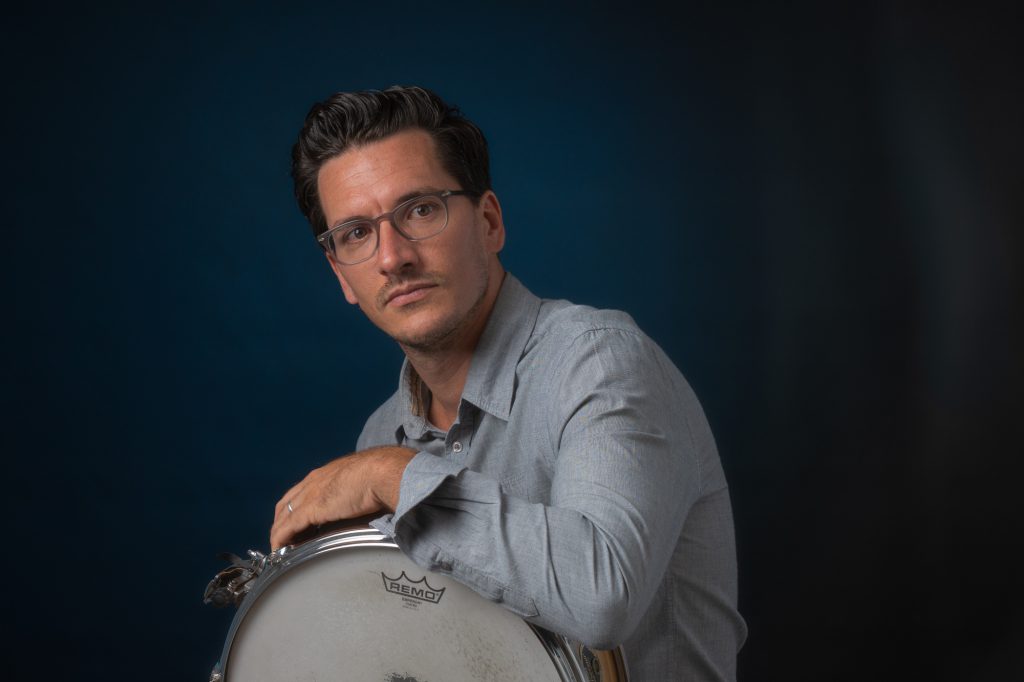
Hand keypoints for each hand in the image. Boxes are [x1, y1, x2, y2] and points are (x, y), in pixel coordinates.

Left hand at [270, 446, 415, 549]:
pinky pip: (288, 527)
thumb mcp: (364, 482)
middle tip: (284, 538)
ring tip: (280, 548)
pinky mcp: (311, 508)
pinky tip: (279, 549)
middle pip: (286, 502)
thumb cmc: (382, 475)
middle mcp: (314, 481)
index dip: (295, 507)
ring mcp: (310, 494)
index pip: (301, 491)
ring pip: (284, 516)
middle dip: (281, 520)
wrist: (382, 472)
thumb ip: (357, 492)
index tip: (296, 522)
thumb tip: (366, 503)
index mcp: (327, 473)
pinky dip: (281, 539)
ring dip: (279, 532)